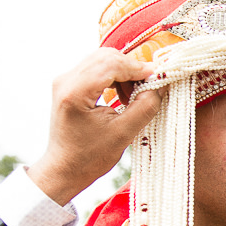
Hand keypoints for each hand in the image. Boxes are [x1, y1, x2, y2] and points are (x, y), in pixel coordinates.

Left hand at [27, 49, 160, 205]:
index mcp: (75, 92)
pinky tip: (123, 95)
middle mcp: (66, 80)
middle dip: (132, 68)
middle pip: (106, 56)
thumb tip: (161, 84)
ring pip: (102, 60)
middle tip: (149, 87)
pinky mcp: (69, 83)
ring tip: (135, 95)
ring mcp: (65, 80)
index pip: (111, 64)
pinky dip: (115, 77)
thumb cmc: (90, 157)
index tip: (159, 78)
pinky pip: (97, 68)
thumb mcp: (123, 133)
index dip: (138, 68)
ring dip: (124, 72)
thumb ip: (145, 106)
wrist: (64, 168)